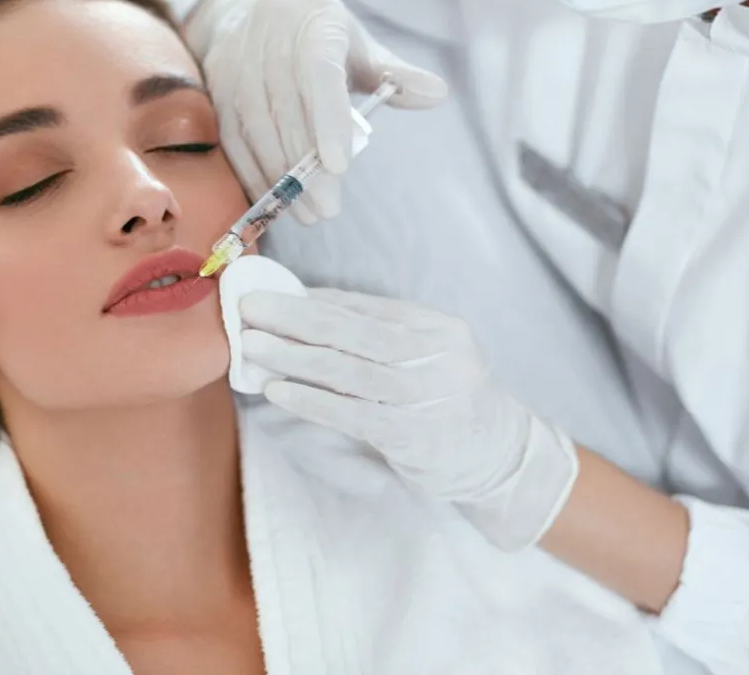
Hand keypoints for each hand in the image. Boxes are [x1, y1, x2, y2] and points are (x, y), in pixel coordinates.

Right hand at [184, 0, 447, 222]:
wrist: (244, 8)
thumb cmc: (313, 36)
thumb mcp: (357, 46)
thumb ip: (395, 74)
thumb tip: (438, 94)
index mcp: (314, 23)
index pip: (320, 72)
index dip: (328, 119)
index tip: (339, 165)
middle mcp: (269, 38)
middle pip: (286, 110)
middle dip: (306, 166)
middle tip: (327, 207)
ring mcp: (236, 64)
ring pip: (255, 128)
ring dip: (280, 176)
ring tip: (307, 212)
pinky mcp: (215, 89)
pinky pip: (232, 139)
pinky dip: (252, 173)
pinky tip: (275, 199)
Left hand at [239, 287, 578, 551]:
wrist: (500, 456)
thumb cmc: (448, 399)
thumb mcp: (428, 354)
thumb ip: (376, 332)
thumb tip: (304, 307)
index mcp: (436, 327)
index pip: (363, 306)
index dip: (311, 299)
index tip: (268, 292)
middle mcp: (434, 356)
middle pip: (350, 331)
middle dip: (293, 317)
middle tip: (248, 308)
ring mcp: (424, 397)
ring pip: (345, 369)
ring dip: (292, 356)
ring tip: (251, 345)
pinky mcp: (409, 436)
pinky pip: (349, 414)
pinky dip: (309, 400)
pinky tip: (276, 390)